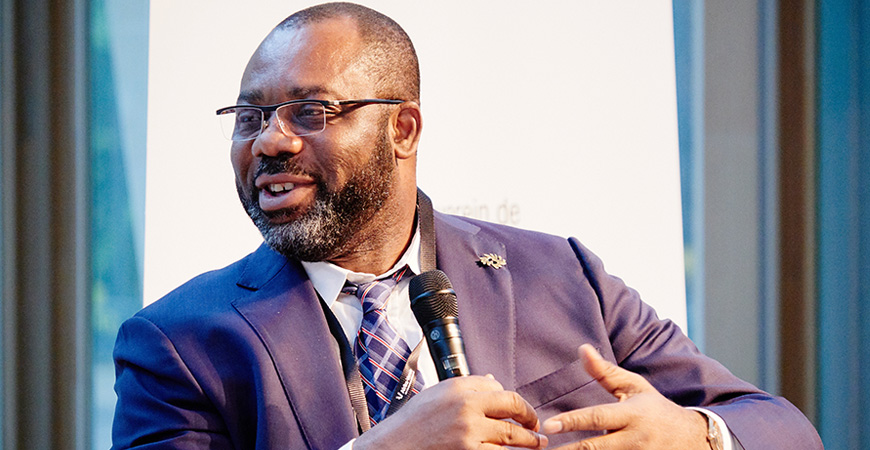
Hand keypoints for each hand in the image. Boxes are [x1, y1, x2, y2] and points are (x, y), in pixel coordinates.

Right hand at [354, 375, 548, 449]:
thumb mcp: (435, 396)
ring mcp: (470, 432)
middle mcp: (467, 406)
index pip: (499, 388)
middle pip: (513, 406)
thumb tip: (493, 381)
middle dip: (530, 418)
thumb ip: (465, 388)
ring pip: (513, 435)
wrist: (390, 449)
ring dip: (530, 441)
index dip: (513, 401)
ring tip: (538, 444)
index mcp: (458, 387)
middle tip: (537, 427)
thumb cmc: (410, 424)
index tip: (520, 411)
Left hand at [540, 345, 707, 449]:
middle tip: (542, 448)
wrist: (693, 439)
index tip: (549, 424)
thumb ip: (605, 372)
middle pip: (595, 448)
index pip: (597, 417)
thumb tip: (582, 349)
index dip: (572, 421)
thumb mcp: (634, 386)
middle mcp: (634, 439)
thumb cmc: (655, 408)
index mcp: (631, 414)